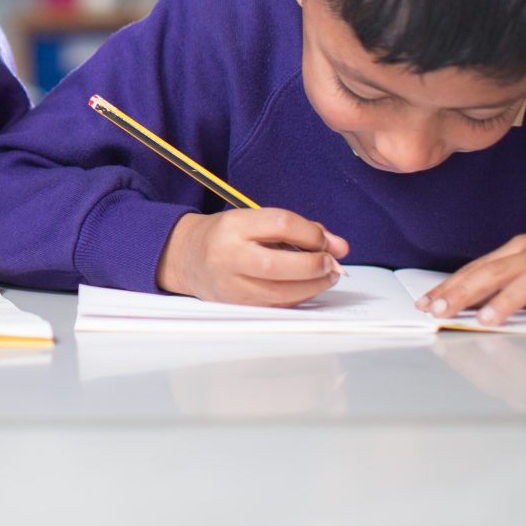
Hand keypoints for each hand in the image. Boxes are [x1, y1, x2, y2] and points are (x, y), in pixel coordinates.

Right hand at [156, 208, 348, 305]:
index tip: (324, 239)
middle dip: (315, 265)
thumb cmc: (226, 236)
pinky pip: (278, 306)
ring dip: (314, 285)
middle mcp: (228, 256)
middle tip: (331, 263)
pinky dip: (300, 298)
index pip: (280, 224)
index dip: (312, 233)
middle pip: (279, 264)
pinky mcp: (238, 305)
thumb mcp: (255, 220)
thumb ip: (299, 228)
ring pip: (280, 292)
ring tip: (326, 276)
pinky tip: (307, 287)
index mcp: (233, 226)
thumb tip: (339, 246)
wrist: (187, 258)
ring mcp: (231, 285)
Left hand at [416, 214, 525, 325]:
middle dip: (464, 293)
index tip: (425, 304)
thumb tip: (466, 302)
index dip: (449, 286)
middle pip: (495, 272)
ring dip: (507, 299)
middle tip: (442, 311)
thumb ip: (504, 281)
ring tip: (487, 319)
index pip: (476, 269)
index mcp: (516, 251)